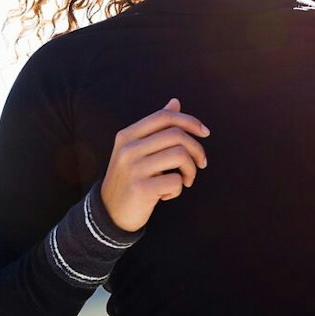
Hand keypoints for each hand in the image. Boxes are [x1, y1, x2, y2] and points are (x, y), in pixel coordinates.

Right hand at [99, 98, 209, 231]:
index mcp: (127, 135)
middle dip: (197, 149)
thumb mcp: (137, 150)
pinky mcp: (141, 189)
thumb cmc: (130, 179)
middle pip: (177, 135)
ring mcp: (133, 168)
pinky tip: (167, 195)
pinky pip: (176, 181)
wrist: (110, 213)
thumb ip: (156, 127)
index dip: (189, 121)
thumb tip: (175, 102)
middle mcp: (128, 149)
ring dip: (191, 171)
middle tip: (200, 164)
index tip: (205, 133)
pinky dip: (178, 190)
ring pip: (180, 156)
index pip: (164, 117)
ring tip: (185, 181)